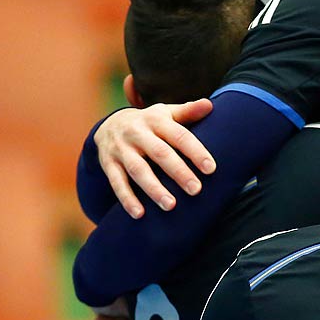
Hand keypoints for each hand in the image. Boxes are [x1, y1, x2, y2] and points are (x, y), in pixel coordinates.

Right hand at [94, 100, 216, 218]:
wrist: (109, 125)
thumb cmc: (149, 123)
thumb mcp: (165, 113)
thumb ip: (188, 112)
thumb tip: (210, 105)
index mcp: (156, 120)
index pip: (179, 135)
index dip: (195, 151)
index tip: (211, 169)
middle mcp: (137, 133)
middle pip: (160, 153)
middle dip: (178, 172)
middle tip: (196, 190)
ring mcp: (121, 149)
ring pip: (138, 170)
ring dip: (154, 189)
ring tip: (170, 205)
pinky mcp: (108, 164)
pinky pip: (117, 183)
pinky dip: (127, 199)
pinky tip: (139, 214)